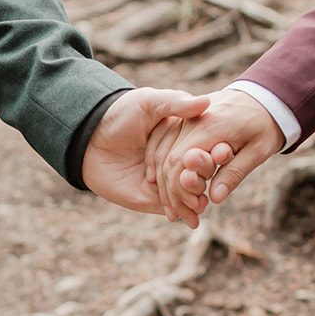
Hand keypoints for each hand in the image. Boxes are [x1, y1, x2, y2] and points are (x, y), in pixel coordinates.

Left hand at [82, 87, 210, 215]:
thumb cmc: (119, 114)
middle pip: (200, 171)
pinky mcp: (155, 199)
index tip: (225, 151)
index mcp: (183, 135)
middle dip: (206, 176)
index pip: (205, 146)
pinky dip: (187, 212)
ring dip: (199, 196)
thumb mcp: (149, 102)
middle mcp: (179, 159)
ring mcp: (168, 180)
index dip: (215, 150)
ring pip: (191, 192)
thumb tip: (206, 102)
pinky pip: (176, 208)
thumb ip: (176, 103)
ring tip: (201, 198)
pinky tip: (193, 214)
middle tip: (206, 178)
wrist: (89, 140)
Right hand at [149, 87, 285, 226]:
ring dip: (161, 180)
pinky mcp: (183, 118)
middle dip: (168, 191)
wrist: (264, 97)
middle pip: (167, 158)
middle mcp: (193, 119)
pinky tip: (159, 182)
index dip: (178, 189)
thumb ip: (234, 173)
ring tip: (171, 208)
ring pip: (161, 150)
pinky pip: (162, 139)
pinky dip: (158, 162)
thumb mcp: (258, 151)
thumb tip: (214, 199)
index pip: (180, 161)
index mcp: (212, 126)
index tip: (186, 211)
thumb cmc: (265, 126)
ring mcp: (186, 117)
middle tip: (177, 217)